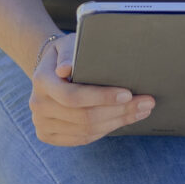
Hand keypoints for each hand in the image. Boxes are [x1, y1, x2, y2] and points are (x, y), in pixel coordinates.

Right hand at [28, 32, 154, 146]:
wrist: (49, 69)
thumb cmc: (66, 54)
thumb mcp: (68, 44)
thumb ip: (69, 54)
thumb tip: (66, 69)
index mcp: (41, 80)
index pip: (73, 96)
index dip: (102, 98)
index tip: (128, 94)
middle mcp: (38, 105)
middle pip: (84, 117)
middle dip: (119, 111)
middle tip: (146, 103)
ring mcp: (42, 123)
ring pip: (87, 131)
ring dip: (118, 122)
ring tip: (141, 111)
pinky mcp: (48, 135)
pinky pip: (82, 139)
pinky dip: (106, 130)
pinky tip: (122, 119)